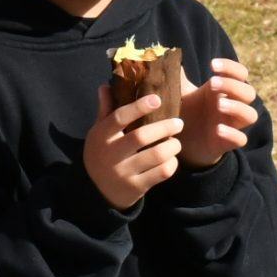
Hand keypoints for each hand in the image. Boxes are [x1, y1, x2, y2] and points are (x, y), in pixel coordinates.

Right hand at [84, 84, 181, 209]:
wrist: (97, 191)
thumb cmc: (102, 153)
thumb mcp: (99, 132)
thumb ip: (105, 110)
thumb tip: (106, 85)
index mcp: (101, 136)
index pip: (119, 117)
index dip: (139, 107)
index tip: (157, 99)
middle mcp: (110, 154)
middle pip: (141, 136)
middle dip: (164, 127)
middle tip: (179, 123)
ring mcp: (123, 172)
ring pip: (156, 156)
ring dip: (172, 146)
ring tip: (177, 142)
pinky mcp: (135, 187)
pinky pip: (161, 173)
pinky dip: (172, 164)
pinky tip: (172, 159)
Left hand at [177, 57, 259, 169]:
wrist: (181, 142)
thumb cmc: (184, 112)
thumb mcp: (179, 92)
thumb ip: (176, 75)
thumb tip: (165, 55)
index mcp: (222, 91)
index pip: (240, 74)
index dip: (231, 67)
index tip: (212, 65)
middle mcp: (231, 106)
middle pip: (249, 93)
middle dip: (233, 85)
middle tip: (211, 83)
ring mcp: (231, 125)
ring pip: (251, 115)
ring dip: (238, 107)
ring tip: (219, 105)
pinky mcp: (226, 143)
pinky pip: (241, 139)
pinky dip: (233, 134)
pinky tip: (217, 129)